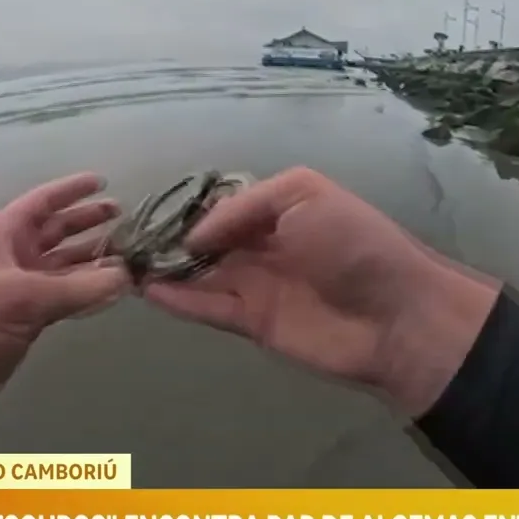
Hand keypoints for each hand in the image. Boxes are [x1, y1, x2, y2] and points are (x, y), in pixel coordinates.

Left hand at [0, 172, 128, 418]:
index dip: (71, 190)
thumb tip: (126, 277)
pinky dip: (88, 290)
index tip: (103, 181)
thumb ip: (78, 287)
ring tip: (129, 254)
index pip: (41, 202)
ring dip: (93, 258)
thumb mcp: (23, 297)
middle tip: (124, 218)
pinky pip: (66, 294)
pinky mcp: (29, 316)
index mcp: (3, 236)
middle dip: (88, 223)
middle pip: (57, 230)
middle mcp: (14, 255)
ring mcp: (22, 287)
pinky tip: (113, 288)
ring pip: (65, 264)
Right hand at [142, 167, 499, 416]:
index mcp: (283, 208)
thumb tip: (195, 232)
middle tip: (125, 236)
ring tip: (123, 260)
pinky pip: (208, 308)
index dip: (190, 205)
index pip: (224, 203)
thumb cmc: (355, 243)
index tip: (151, 207)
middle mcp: (267, 245)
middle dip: (171, 236)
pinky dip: (178, 300)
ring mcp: (259, 285)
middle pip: (209, 240)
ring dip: (167, 269)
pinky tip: (145, 288)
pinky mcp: (254, 323)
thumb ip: (244, 205)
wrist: (395, 315)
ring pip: (202, 274)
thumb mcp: (304, 194)